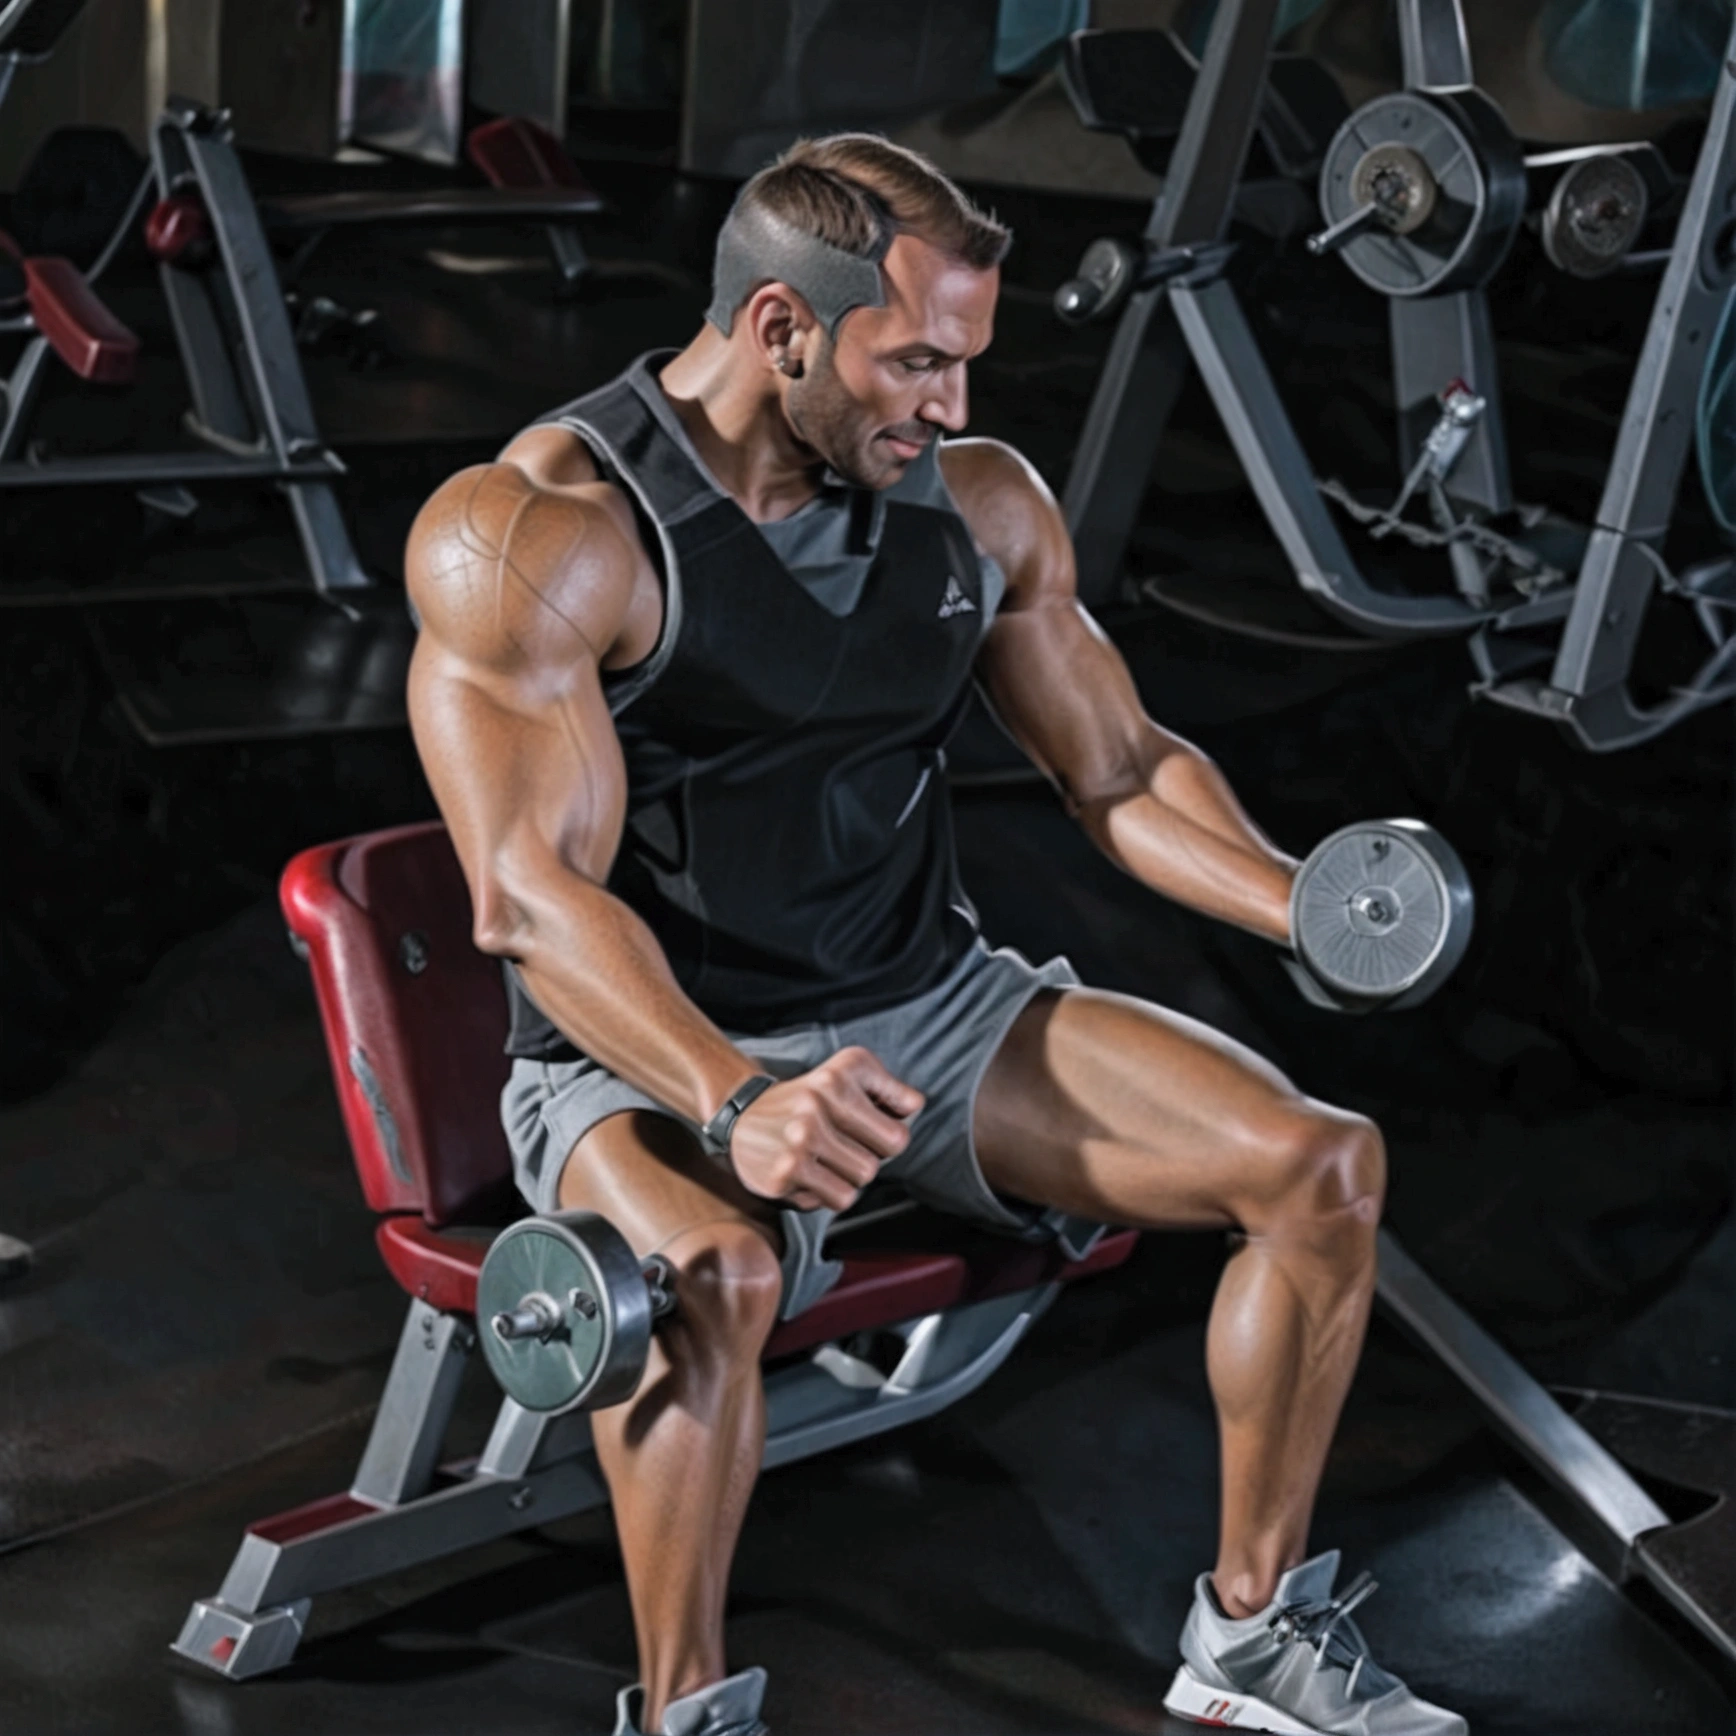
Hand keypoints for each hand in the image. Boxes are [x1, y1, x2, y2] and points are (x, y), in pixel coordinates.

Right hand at [727, 1047, 923, 1210]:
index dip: (888, 1137)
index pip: (901, 1126)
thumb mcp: (846, 1075)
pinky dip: (829, 1193)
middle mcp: (818, 1103)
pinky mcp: (785, 1172)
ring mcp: (800, 1138)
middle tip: (843, 1147)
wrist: (742, 1117)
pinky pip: (838, 1198)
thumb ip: (889, 1089)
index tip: (866, 1128)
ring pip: (862, 1180)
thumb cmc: (808, 1100)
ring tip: (824, 1159)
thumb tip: (915, 1106)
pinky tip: (809, 1174)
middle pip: (883, 1156)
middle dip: (869, 1157)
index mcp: (839, 1075)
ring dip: (848, 1177)